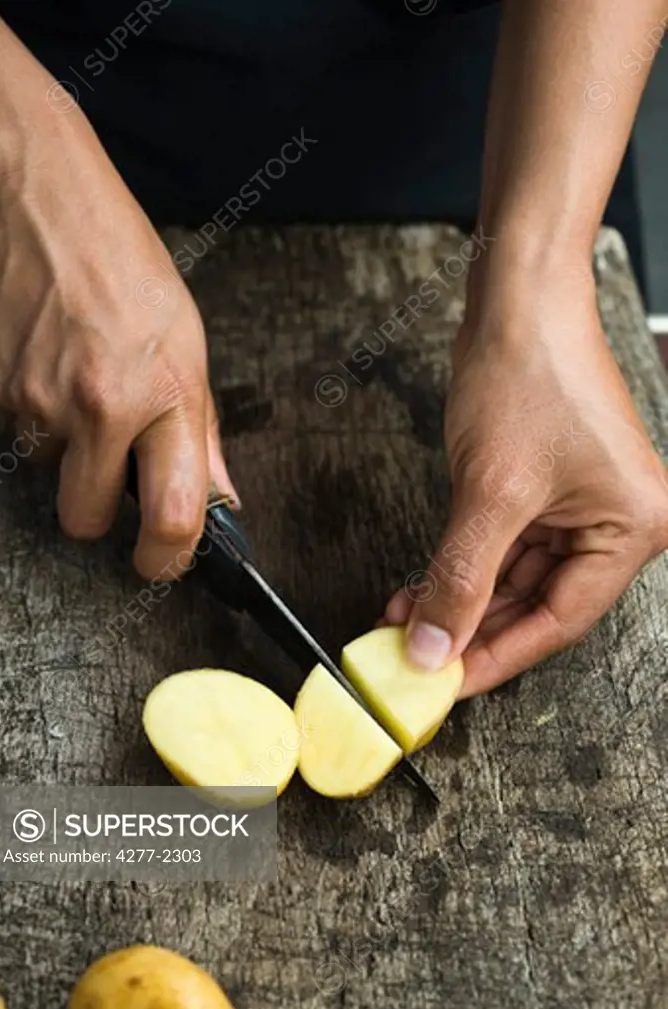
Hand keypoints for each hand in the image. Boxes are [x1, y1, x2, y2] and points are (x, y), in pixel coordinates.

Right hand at [0, 66, 235, 579]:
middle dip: (97, 508)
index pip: (174, 516)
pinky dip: (31, 404)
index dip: (169, 559)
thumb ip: (200, 427)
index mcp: (163, 391)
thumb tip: (218, 492)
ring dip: (63, 443)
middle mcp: (98, 404)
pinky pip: (15, 426)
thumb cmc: (115, 253)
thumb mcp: (185, 338)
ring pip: (47, 468)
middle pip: (86, 522)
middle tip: (111, 463)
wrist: (30, 188)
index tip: (166, 563)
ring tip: (78, 372)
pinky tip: (46, 354)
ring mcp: (34, 399)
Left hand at [383, 263, 667, 696]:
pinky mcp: (549, 489)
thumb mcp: (489, 493)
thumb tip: (433, 647)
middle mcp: (618, 522)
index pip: (558, 620)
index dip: (495, 656)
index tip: (444, 683)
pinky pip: (505, 546)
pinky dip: (463, 567)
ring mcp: (584, 506)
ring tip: (405, 622)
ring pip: (514, 579)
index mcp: (633, 528)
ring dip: (458, 599)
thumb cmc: (526, 373)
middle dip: (469, 628)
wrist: (516, 297)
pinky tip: (422, 588)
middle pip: (536, 603)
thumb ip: (460, 578)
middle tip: (415, 656)